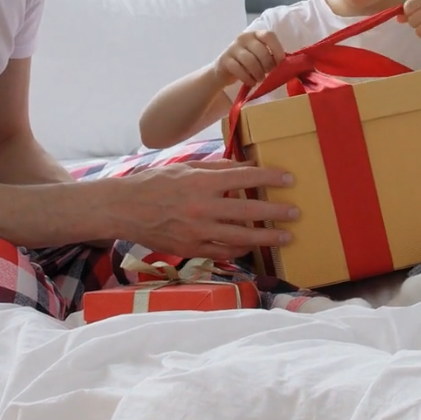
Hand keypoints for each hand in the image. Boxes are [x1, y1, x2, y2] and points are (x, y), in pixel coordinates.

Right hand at [109, 160, 298, 260]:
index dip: (269, 178)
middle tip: (295, 212)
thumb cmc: (156, 183)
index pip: (244, 178)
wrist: (125, 209)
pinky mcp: (191, 249)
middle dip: (275, 212)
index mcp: (201, 183)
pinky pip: (222, 252)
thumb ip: (217, 168)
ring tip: (285, 238)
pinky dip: (240, 250)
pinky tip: (253, 247)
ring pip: (240, 238)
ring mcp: (197, 232)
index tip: (289, 179)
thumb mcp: (186, 168)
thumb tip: (246, 167)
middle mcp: (202, 208)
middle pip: (248, 211)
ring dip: (266, 238)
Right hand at [212, 30, 284, 87]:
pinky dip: (248, 79)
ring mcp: (233, 48)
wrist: (224, 70)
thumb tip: (286, 65)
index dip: (277, 49)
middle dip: (267, 65)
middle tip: (268, 73)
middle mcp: (244, 38)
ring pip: (250, 61)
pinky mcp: (225, 60)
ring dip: (258, 73)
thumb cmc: (248, 64)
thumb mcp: (260, 56)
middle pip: (260, 50)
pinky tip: (251, 82)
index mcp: (255, 34)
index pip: (268, 35)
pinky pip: (239, 70)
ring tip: (260, 79)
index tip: (280, 62)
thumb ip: (271, 56)